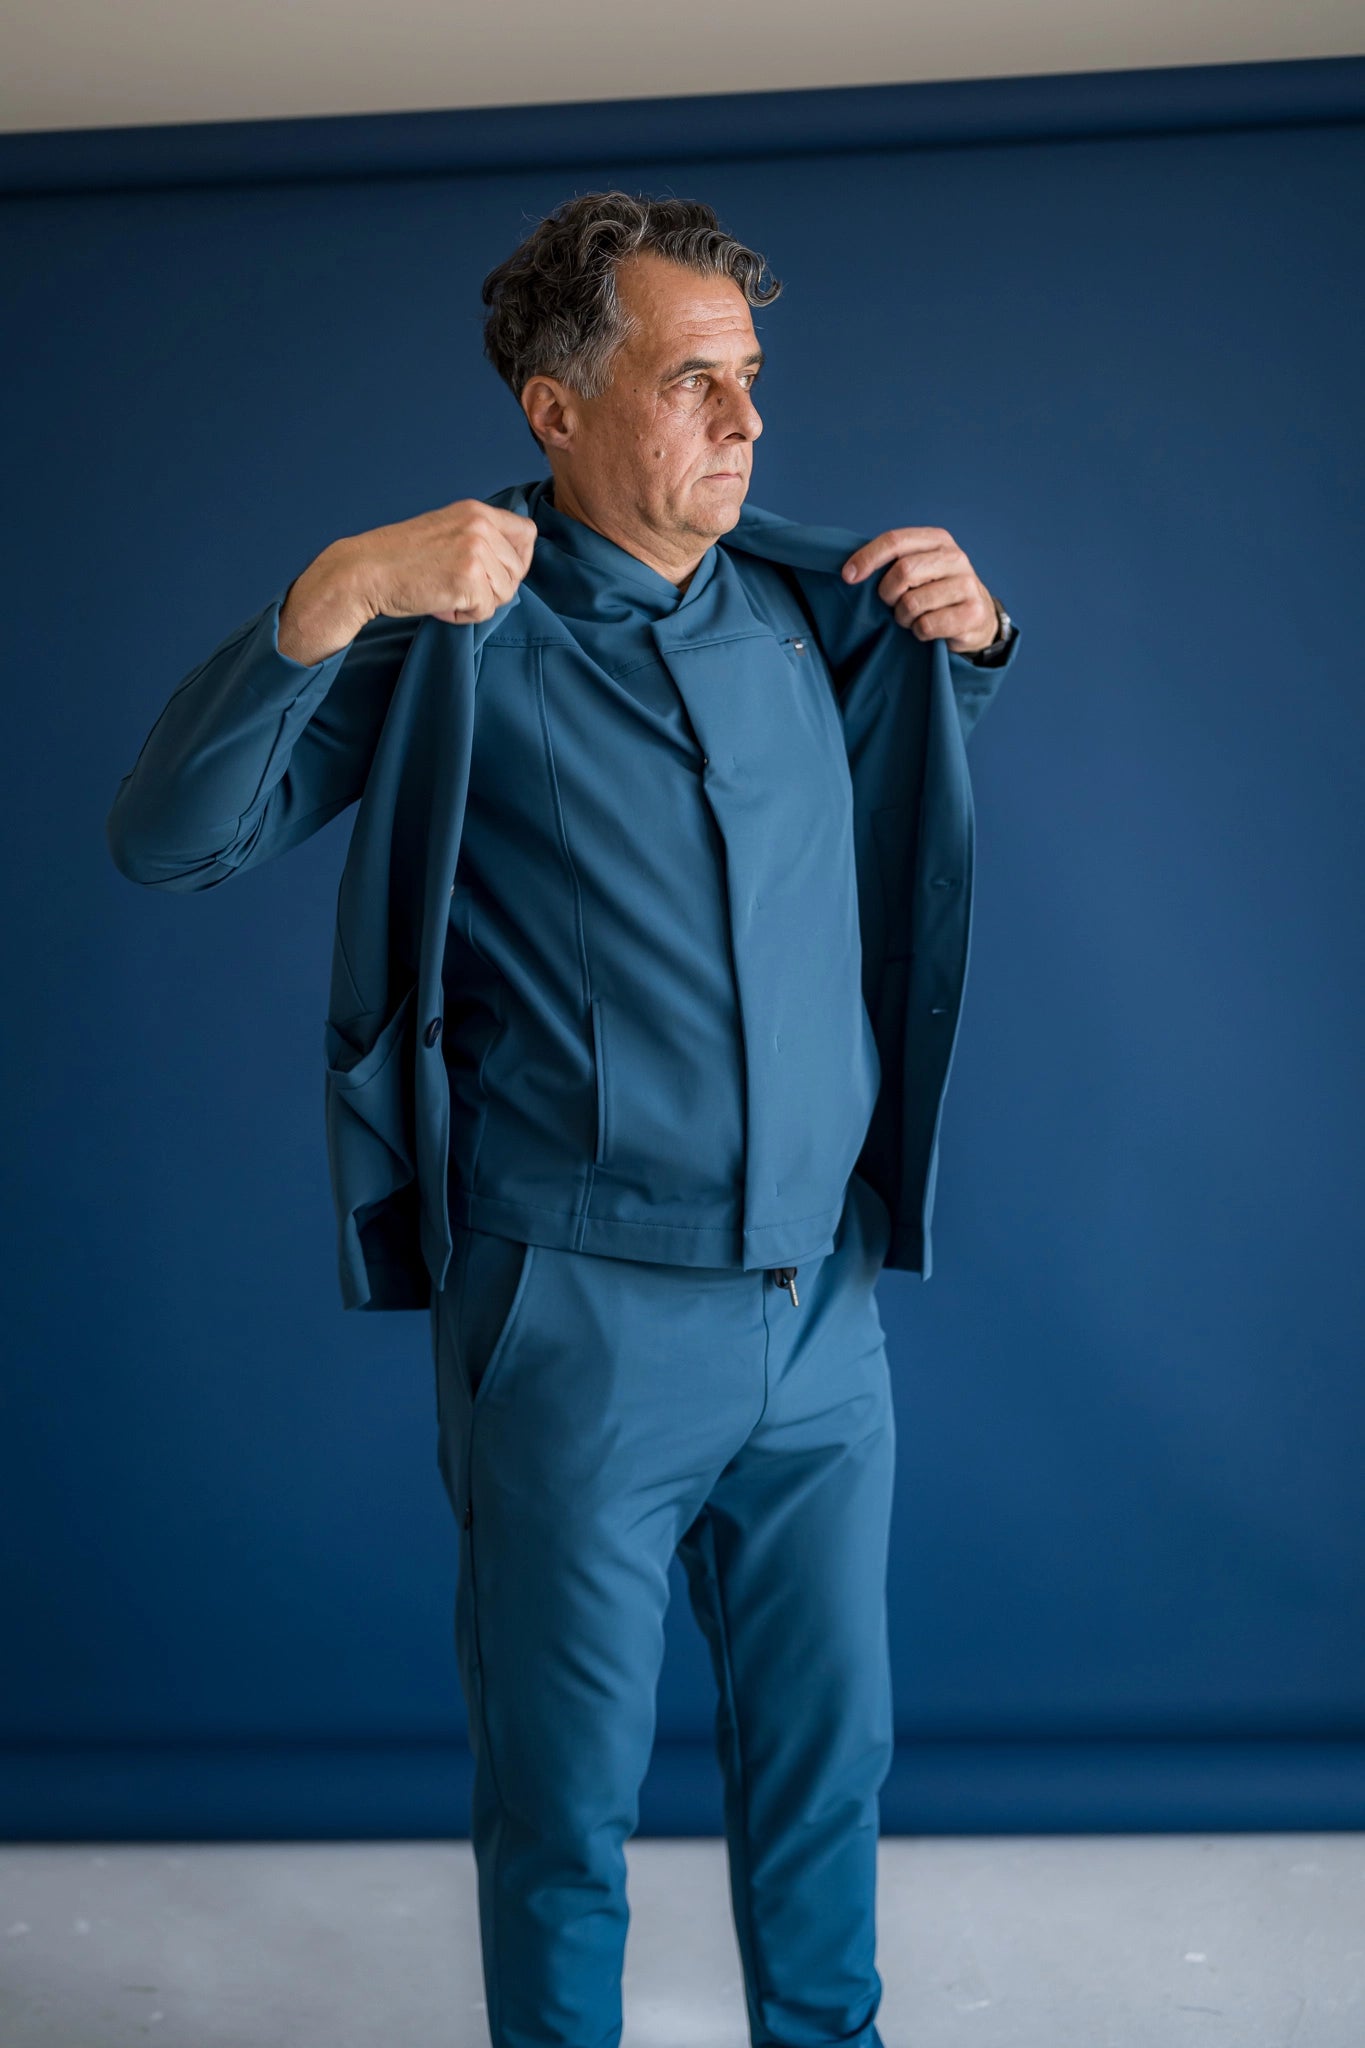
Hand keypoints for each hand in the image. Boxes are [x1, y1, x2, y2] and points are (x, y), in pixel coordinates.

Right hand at [340, 499, 539, 626]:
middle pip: (518, 570)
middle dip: (495, 588)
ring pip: (504, 593)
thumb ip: (479, 537)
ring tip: (446, 593)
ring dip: (477, 603)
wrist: (366, 571)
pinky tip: (440, 604)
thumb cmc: (401, 557)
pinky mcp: (468, 580)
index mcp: (476, 511)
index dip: (520, 558)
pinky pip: (485, 612)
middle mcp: (480, 526)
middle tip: (460, 588)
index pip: (527, 532)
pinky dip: (463, 617)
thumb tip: (513, 562)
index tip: (501, 572)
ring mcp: (476, 552)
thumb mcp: (446, 530)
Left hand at [840, 526, 998, 652]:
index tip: (848, 577)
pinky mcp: (972, 613)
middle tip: (892, 603)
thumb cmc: (935, 591)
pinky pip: (927, 626)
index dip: (867, 558)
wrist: (977, 617)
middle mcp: (955, 557)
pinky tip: (927, 628)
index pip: (895, 541)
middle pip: (903, 571)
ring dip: (903, 617)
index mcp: (937, 540)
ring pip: (912, 603)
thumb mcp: (918, 568)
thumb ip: (892, 561)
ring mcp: (967, 584)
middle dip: (887, 593)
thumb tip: (850, 571)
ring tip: (912, 617)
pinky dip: (919, 632)